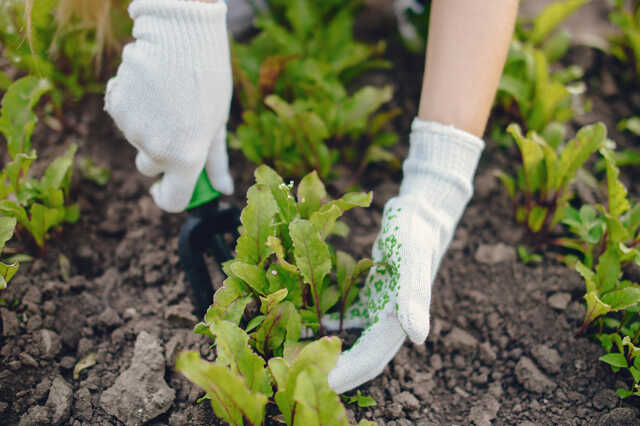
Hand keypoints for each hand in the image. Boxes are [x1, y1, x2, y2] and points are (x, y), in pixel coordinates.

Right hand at [104, 0, 232, 211]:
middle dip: (161, 156)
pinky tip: (150, 88)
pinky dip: (134, 108)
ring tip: (168, 98)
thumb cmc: (208, 81)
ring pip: (137, 140)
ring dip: (149, 127)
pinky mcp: (115, 108)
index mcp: (186, 159)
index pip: (172, 201)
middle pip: (150, 169)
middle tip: (178, 125)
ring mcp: (132, 130)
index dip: (170, 198)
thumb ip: (216, 161)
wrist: (180, 36)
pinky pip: (124, 118)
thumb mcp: (218, 124)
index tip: (170, 187)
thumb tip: (223, 189)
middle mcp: (156, 151)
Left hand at [325, 119, 484, 393]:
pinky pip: (347, 317)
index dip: (348, 373)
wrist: (421, 212)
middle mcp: (389, 320)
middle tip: (299, 377)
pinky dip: (327, 324)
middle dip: (334, 370)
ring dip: (329, 352)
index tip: (322, 384)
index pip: (371, 356)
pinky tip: (306, 325)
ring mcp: (379, 309)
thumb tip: (418, 339)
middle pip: (360, 355)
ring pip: (352, 340)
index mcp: (399, 319)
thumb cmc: (414, 232)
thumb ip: (414, 297)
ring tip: (297, 357)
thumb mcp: (412, 257)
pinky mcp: (371, 295)